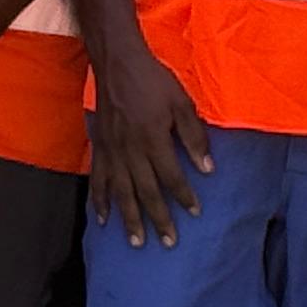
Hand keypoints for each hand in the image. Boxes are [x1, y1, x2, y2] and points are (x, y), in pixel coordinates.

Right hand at [92, 39, 214, 246]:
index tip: (196, 213)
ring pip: (121, 192)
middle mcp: (130, 150)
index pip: (172, 176)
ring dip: (129, 219)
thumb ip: (194, 137)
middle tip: (168, 242)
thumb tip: (208, 168)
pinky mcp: (99, 147)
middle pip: (146, 192)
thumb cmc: (154, 81)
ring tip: (136, 242)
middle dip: (159, 219)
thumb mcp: (182, 103)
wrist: (117, 63)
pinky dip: (99, 201)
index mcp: (153, 139)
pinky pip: (98, 180)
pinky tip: (103, 219)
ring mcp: (112, 151)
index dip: (185, 196)